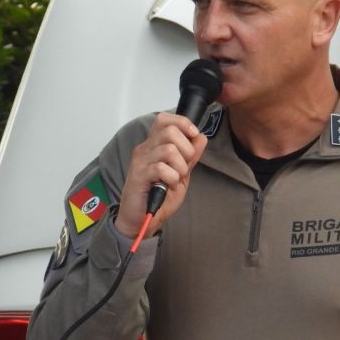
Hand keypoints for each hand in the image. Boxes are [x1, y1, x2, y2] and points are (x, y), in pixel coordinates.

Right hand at [114, 113, 207, 238]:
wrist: (142, 219)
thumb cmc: (159, 196)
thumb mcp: (181, 173)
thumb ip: (191, 156)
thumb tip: (201, 137)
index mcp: (154, 145)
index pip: (165, 119)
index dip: (183, 123)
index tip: (193, 136)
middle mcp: (145, 149)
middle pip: (170, 131)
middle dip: (186, 149)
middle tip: (184, 167)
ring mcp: (140, 161)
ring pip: (169, 149)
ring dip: (180, 167)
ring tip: (175, 179)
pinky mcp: (138, 175)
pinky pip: (162, 168)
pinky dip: (172, 178)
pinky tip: (168, 186)